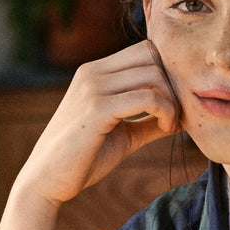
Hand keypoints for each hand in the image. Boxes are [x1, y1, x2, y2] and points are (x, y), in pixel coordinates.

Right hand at [18, 40, 180, 207]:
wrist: (48, 180)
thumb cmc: (83, 159)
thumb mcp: (123, 134)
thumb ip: (148, 121)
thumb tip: (181, 117)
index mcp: (95, 72)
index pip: (145, 49)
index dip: (167, 73)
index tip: (173, 104)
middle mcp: (92, 72)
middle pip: (153, 56)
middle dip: (173, 85)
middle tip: (176, 115)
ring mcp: (93, 88)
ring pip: (153, 74)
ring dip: (172, 101)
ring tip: (169, 125)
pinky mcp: (97, 109)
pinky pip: (146, 97)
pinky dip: (165, 112)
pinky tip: (164, 129)